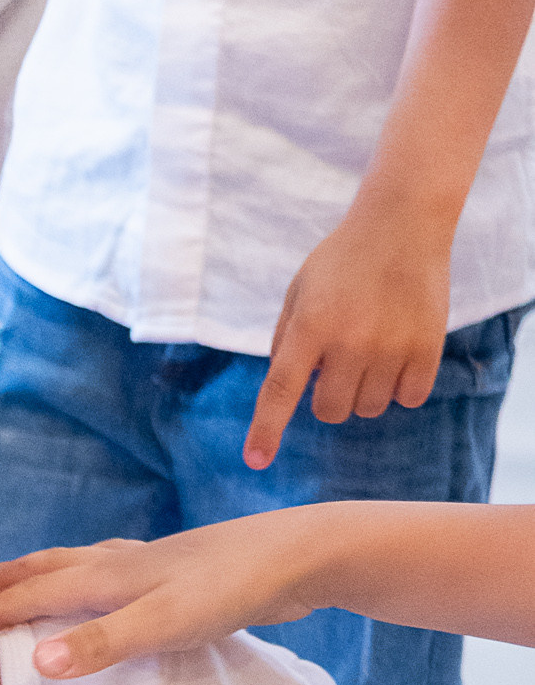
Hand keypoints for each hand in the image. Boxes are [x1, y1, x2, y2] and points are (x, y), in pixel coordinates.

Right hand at [0, 516, 321, 678]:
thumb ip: (101, 645)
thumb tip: (35, 665)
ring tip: (34, 575)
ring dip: (52, 570)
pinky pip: (121, 572)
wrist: (302, 556)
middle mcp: (126, 563)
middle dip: (13, 576)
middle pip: (55, 565)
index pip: (38, 592)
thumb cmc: (232, 589)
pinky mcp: (186, 574)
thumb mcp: (162, 626)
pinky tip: (122, 581)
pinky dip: (99, 573)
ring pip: (88, 563)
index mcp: (111, 576)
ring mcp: (157, 565)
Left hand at [243, 205, 450, 468]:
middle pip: (330, 411)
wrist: (402, 224)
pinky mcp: (428, 348)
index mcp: (310, 325)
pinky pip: (409, 398)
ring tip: (370, 349)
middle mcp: (350, 340)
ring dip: (364, 390)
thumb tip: (290, 394)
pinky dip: (401, 386)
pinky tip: (398, 353)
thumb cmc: (341, 262)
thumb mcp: (299, 292)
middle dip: (327, 396)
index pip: (281, 388)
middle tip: (337, 363)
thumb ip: (286, 342)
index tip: (257, 460)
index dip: (268, 428)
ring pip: (369, 408)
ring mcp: (392, 346)